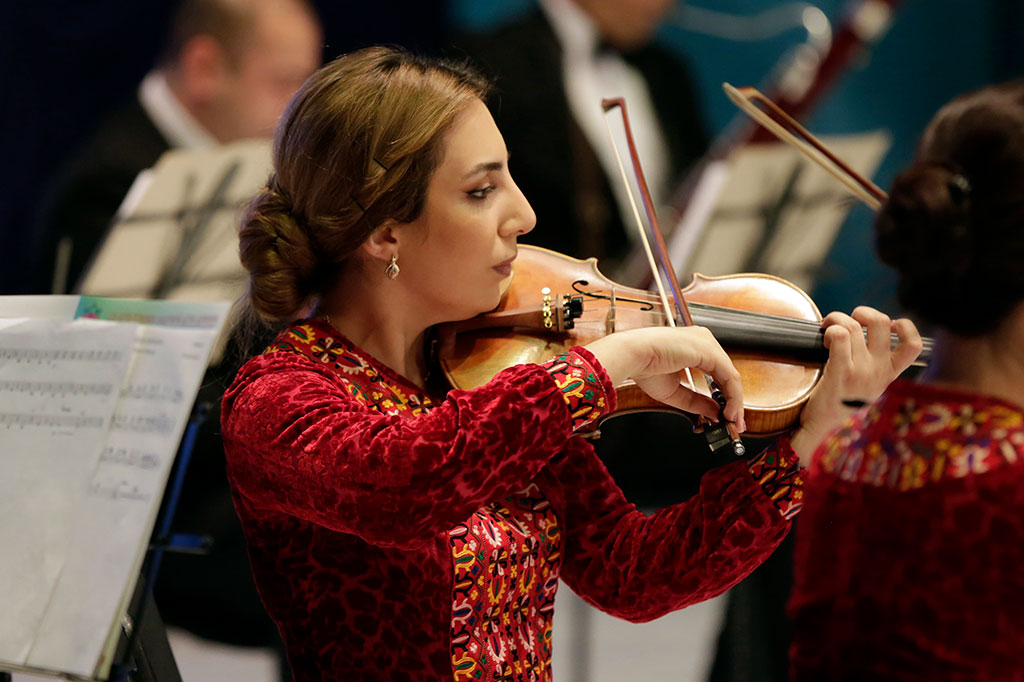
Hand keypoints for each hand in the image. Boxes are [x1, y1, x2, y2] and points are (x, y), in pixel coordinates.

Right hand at [584, 326, 745, 429]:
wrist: (631, 356)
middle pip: (727, 374)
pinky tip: (729, 412)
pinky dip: (733, 397)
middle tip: (735, 423)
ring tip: (733, 422)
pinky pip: (729, 377)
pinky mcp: (710, 351)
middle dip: (734, 402)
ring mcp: (708, 344)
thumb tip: (717, 413)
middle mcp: (703, 341)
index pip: (718, 373)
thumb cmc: (644, 367)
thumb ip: (698, 402)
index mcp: (694, 346)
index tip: (727, 417)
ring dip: (736, 402)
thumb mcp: (676, 392)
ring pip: (731, 377)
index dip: (726, 396)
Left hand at [791, 306, 922, 465]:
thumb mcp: (867, 384)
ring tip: (828, 329)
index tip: (889, 324)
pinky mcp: (840, 373)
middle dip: (862, 312)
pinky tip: (824, 337)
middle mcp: (879, 372)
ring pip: (853, 326)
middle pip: (880, 322)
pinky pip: (839, 337)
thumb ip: (873, 363)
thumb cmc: (839, 401)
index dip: (905, 326)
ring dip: (836, 319)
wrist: (822, 428)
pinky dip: (830, 328)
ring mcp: (861, 373)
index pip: (914, 346)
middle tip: (848, 321)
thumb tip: (867, 331)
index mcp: (889, 374)